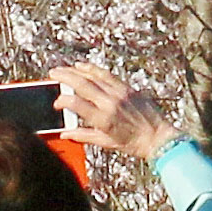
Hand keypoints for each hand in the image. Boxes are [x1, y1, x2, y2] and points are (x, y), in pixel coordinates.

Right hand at [47, 60, 179, 164]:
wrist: (158, 137)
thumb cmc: (133, 143)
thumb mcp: (106, 143)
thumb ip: (84, 136)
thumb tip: (65, 133)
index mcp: (104, 119)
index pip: (77, 104)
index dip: (63, 101)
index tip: (57, 103)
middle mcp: (111, 103)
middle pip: (82, 85)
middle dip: (65, 77)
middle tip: (53, 73)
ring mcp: (120, 94)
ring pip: (94, 76)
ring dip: (76, 70)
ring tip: (64, 68)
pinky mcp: (128, 88)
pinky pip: (107, 75)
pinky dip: (93, 69)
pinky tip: (83, 67)